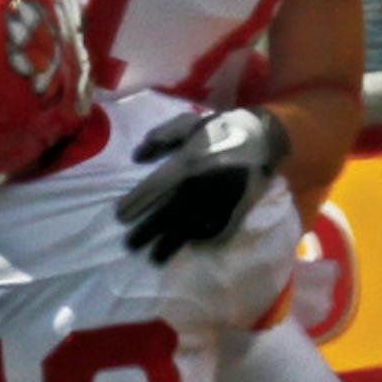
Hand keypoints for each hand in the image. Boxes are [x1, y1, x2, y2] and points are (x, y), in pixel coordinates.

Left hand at [116, 105, 289, 261]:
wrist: (261, 137)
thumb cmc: (218, 129)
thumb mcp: (187, 123)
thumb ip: (160, 137)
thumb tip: (137, 157)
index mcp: (187, 163)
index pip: (154, 188)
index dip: (135, 203)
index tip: (120, 216)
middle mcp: (200, 186)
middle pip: (168, 214)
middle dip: (147, 231)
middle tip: (129, 245)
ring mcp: (218, 201)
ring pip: (189, 228)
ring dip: (170, 244)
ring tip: (154, 258)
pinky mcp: (234, 210)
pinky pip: (215, 231)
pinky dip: (201, 241)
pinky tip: (189, 247)